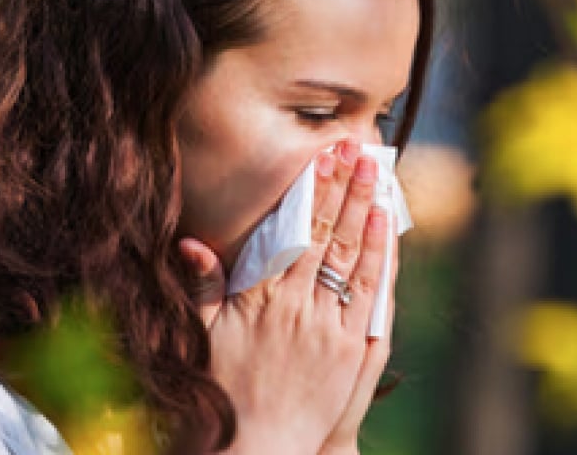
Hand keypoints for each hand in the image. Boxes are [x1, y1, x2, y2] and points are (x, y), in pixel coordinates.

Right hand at [179, 140, 394, 453]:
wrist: (256, 450)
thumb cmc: (223, 393)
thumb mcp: (201, 337)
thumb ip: (202, 286)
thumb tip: (192, 243)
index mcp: (261, 299)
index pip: (292, 231)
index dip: (310, 191)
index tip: (321, 158)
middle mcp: (298, 307)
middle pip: (327, 235)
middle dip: (343, 188)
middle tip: (356, 150)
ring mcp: (330, 329)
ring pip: (353, 257)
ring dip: (365, 212)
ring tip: (375, 176)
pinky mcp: (352, 351)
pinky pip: (371, 295)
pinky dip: (379, 257)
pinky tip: (384, 228)